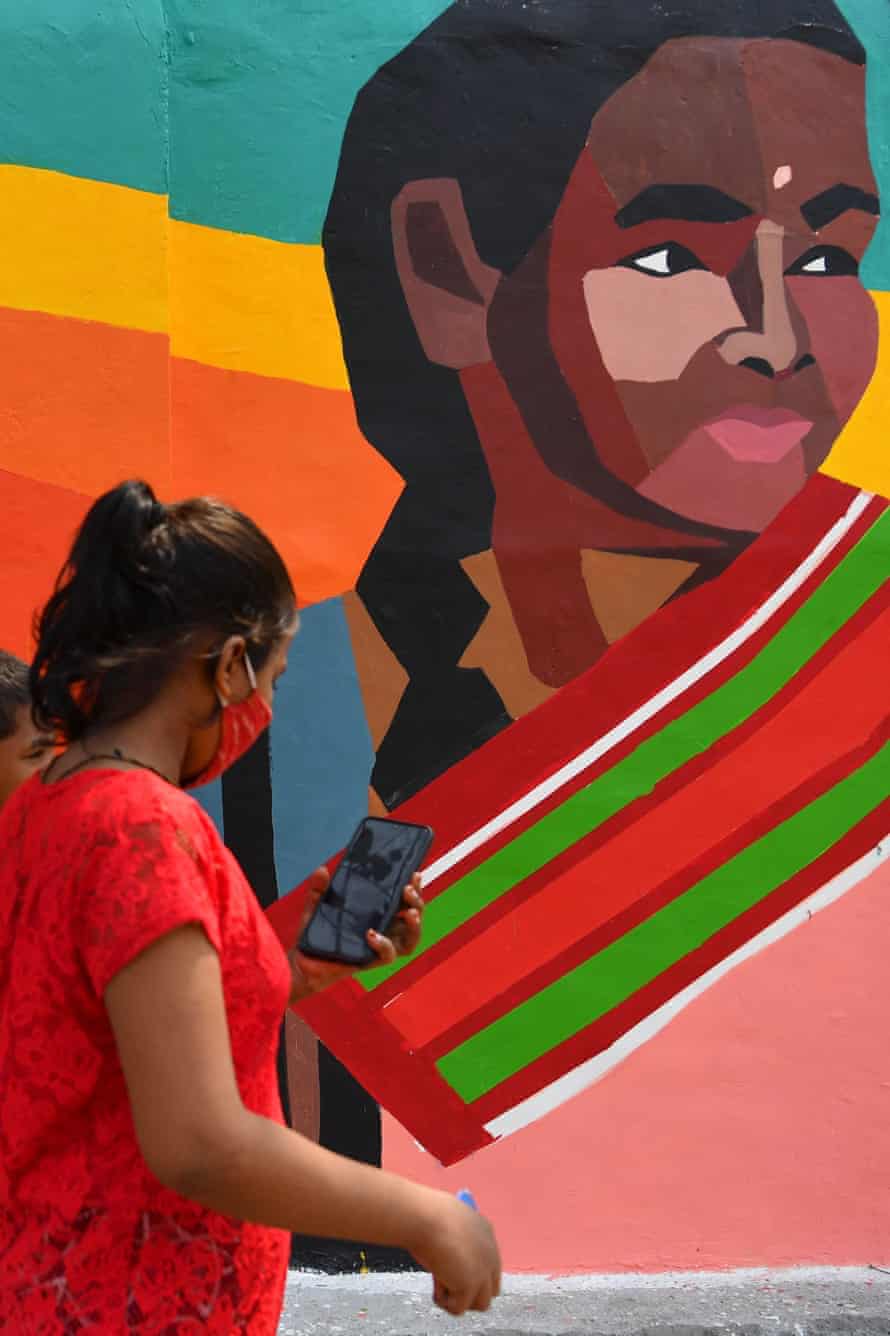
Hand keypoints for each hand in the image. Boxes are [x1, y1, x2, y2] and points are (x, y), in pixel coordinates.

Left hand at [288, 868, 423, 1000]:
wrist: (303, 962)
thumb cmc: (316, 933)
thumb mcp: (318, 906)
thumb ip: (319, 889)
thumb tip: (321, 870)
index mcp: (379, 914)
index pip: (405, 900)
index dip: (415, 888)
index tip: (415, 874)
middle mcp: (386, 931)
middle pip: (414, 918)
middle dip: (417, 902)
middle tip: (408, 889)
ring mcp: (380, 947)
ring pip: (410, 942)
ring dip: (415, 926)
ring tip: (409, 913)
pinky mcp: (371, 962)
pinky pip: (387, 956)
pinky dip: (383, 944)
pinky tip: (372, 934)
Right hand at [410, 1193, 501, 1316]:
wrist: (423, 1217)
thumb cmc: (427, 1215)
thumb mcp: (448, 1226)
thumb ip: (457, 1243)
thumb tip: (450, 1266)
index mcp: (486, 1232)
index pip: (489, 1265)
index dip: (471, 1274)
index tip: (452, 1275)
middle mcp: (491, 1253)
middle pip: (490, 1290)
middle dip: (469, 1292)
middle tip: (445, 1283)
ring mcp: (483, 1271)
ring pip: (480, 1304)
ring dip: (458, 1298)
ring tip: (439, 1280)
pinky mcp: (470, 1285)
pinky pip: (458, 1308)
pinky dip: (443, 1300)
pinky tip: (434, 1280)